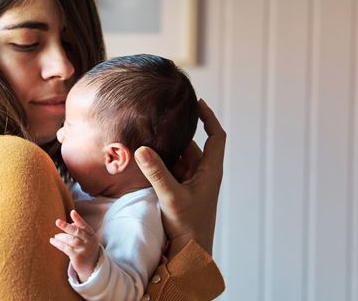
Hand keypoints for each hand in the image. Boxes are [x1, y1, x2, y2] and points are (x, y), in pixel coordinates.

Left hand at [49, 210, 99, 282]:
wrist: (91, 265)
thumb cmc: (86, 248)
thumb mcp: (85, 238)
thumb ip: (79, 231)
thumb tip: (71, 223)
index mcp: (91, 235)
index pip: (85, 226)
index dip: (78, 219)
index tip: (72, 212)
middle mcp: (89, 242)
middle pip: (77, 232)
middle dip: (67, 227)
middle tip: (57, 221)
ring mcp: (84, 250)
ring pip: (71, 240)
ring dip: (61, 236)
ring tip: (55, 236)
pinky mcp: (78, 257)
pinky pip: (66, 248)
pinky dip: (58, 244)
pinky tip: (53, 240)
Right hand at [135, 99, 225, 256]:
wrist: (190, 254)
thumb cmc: (189, 227)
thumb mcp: (171, 196)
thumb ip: (156, 172)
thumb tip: (142, 148)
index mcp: (210, 171)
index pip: (216, 137)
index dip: (208, 118)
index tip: (197, 103)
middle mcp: (201, 175)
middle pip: (190, 146)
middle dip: (176, 134)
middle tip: (157, 119)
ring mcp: (190, 185)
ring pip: (177, 159)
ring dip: (163, 150)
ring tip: (145, 135)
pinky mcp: (178, 193)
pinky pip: (168, 172)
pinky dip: (157, 164)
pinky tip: (141, 160)